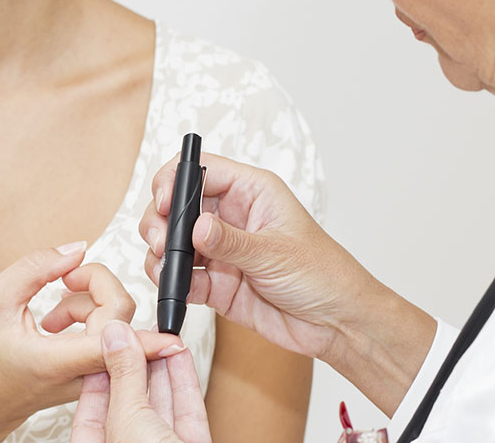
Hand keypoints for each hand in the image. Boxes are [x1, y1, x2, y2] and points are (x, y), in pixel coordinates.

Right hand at [0, 243, 181, 437]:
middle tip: (63, 279)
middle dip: (96, 286)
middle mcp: (82, 373)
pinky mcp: (94, 374)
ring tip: (51, 311)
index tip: (173, 340)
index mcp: (58, 361)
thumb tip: (77, 250)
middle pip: (120, 316)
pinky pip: (108, 336)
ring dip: (88, 305)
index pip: (114, 349)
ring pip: (116, 324)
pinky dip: (88, 319)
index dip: (146, 342)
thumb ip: (35, 268)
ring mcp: (91, 376)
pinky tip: (58, 322)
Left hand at [71, 321, 209, 442]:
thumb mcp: (128, 421)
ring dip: (162, 365)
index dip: (101, 369)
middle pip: (129, 398)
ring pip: (159, 400)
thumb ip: (123, 378)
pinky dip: (184, 381)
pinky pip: (186, 409)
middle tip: (139, 331)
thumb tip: (115, 337)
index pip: (92, 404)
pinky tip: (181, 356)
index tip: (111, 340)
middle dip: (136, 362)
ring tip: (161, 335)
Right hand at [140, 153, 374, 360]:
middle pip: (177, 204)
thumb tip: (194, 226)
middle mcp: (230, 217)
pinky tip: (177, 289)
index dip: (174, 181)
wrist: (336, 323)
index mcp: (251, 192)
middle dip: (158, 220)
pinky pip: (182, 277)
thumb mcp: (276, 253)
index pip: (201, 170)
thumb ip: (231, 241)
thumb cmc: (323, 274)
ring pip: (172, 241)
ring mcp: (220, 251)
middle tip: (160, 242)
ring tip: (165, 267)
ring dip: (160, 252)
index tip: (162, 203)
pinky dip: (171, 282)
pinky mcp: (215, 283)